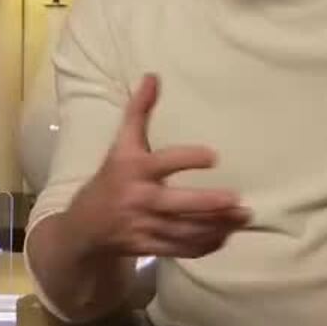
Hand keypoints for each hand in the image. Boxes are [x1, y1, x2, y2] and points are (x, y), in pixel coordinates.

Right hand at [64, 74, 248, 259]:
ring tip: (242, 217)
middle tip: (238, 201)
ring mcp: (143, 226)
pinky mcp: (148, 248)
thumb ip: (138, 112)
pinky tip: (225, 235)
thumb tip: (153, 76)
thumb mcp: (121, 145)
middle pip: (177, 205)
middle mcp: (138, 199)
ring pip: (184, 230)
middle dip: (209, 205)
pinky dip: (205, 245)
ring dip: (216, 226)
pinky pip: (181, 249)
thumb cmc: (111, 178)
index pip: (162, 163)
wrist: (83, 227)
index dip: (187, 160)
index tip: (214, 156)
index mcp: (132, 169)